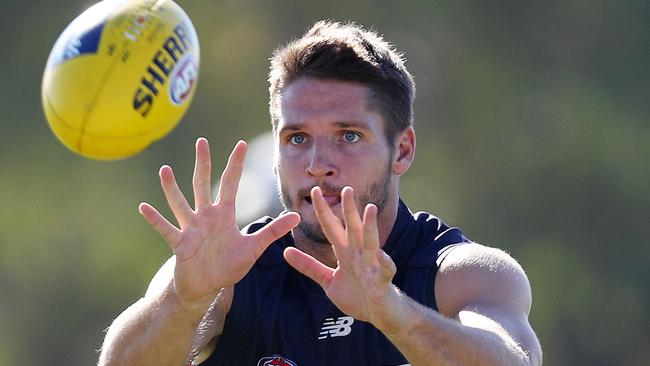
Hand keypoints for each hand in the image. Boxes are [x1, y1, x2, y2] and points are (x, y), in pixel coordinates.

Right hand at [139, 138, 299, 307]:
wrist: (207, 287)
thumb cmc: (228, 266)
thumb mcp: (254, 248)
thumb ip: (273, 231)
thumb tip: (297, 217)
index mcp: (223, 214)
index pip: (231, 183)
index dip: (236, 164)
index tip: (241, 144)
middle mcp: (206, 216)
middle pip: (203, 184)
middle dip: (204, 163)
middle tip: (202, 141)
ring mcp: (191, 228)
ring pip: (181, 203)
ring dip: (172, 187)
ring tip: (165, 169)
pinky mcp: (180, 244)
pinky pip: (166, 229)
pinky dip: (155, 219)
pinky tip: (144, 207)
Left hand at [284, 186, 400, 327]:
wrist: (379, 315)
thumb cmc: (357, 296)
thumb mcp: (328, 281)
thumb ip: (309, 266)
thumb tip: (286, 252)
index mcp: (345, 253)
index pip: (332, 228)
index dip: (323, 210)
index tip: (314, 192)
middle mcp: (359, 255)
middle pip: (353, 228)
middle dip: (349, 209)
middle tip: (347, 189)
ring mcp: (372, 266)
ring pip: (371, 242)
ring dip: (370, 226)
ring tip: (370, 209)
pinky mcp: (382, 281)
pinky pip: (384, 270)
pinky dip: (384, 263)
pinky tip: (382, 256)